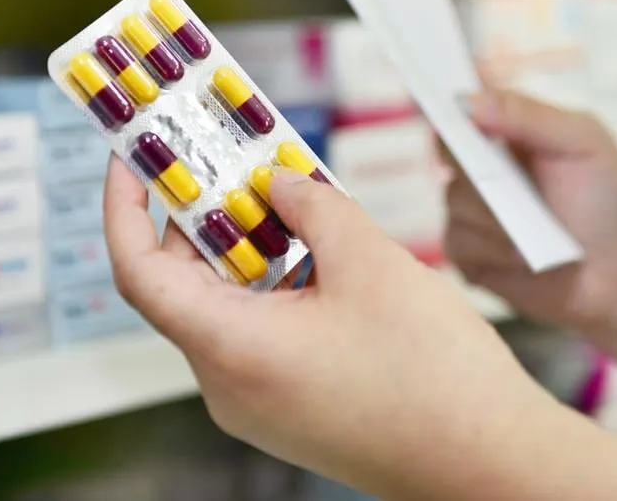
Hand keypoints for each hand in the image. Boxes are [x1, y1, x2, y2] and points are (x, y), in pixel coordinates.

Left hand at [103, 156, 568, 500]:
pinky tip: (320, 247)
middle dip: (206, 212)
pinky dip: (278, 282)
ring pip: (231, 304)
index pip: (138, 270)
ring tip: (286, 192)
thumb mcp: (371, 263)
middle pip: (187, 282)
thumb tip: (279, 183)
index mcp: (230, 349)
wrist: (491, 463)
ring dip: (251, 245)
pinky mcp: (292, 406)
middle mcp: (230, 383)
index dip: (125, 206)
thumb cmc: (434, 376)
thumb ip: (312, 207)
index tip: (132, 156)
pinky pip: (263, 330)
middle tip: (228, 153)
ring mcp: (260, 401)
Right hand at [445, 89, 616, 335]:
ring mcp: (473, 212)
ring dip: (495, 217)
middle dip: (480, 169)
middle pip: (450, 152)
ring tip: (538, 232)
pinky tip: (524, 257)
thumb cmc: (610, 200)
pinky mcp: (471, 256)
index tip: (444, 108)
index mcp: (508, 133)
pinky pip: (458, 243)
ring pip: (454, 201)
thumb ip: (529, 114)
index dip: (447, 107)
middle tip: (511, 186)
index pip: (461, 109)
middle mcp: (483, 169)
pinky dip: (492, 250)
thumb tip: (467, 100)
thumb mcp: (583, 141)